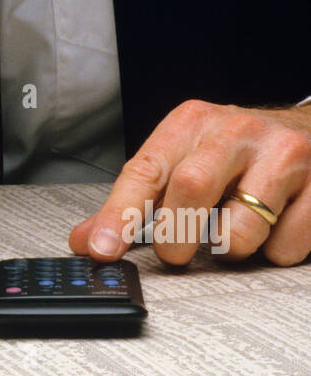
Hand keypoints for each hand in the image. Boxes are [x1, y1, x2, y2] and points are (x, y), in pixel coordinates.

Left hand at [68, 100, 310, 265]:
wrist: (310, 130)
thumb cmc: (234, 153)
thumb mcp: (182, 158)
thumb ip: (134, 201)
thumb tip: (86, 241)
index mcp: (191, 122)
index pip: (146, 170)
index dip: (119, 215)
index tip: (101, 251)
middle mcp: (236, 130)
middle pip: (191, 190)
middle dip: (177, 238)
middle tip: (177, 253)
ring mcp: (282, 155)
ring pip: (242, 228)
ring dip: (231, 249)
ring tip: (234, 230)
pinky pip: (285, 247)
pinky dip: (273, 252)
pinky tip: (274, 226)